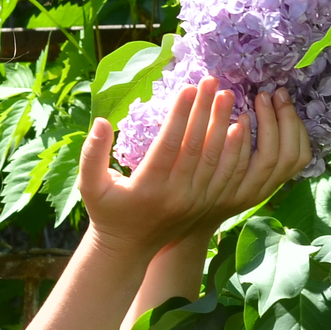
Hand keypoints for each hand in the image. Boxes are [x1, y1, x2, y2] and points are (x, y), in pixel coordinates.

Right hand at [76, 78, 310, 258]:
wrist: (130, 249)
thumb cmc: (107, 211)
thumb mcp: (90, 185)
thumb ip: (92, 153)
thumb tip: (101, 122)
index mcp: (148, 188)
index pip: (168, 145)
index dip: (180, 115)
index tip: (188, 87)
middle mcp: (176, 195)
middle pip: (196, 147)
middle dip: (205, 111)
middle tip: (211, 81)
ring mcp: (195, 202)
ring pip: (216, 160)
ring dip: (224, 125)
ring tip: (227, 96)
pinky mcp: (208, 205)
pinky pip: (228, 175)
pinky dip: (237, 150)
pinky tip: (241, 126)